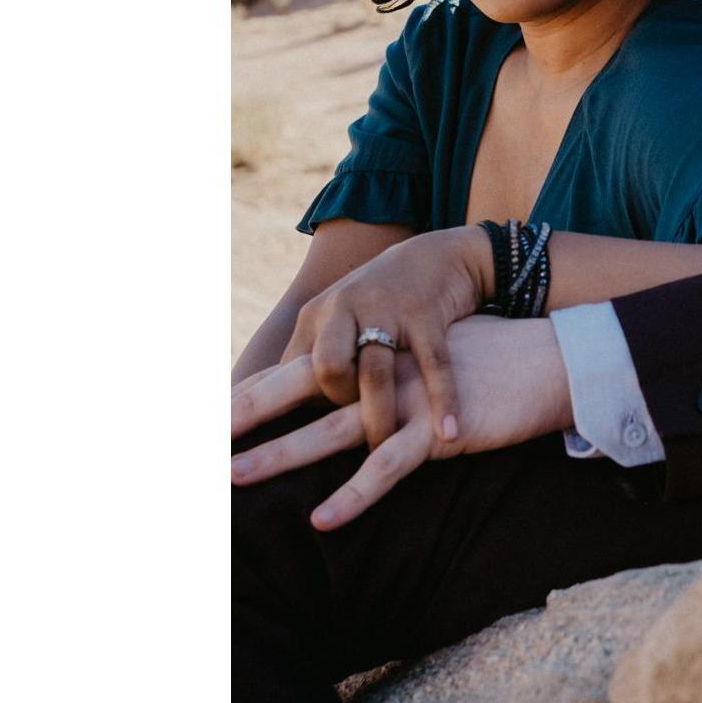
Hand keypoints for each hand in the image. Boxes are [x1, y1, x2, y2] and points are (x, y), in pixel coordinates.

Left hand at [232, 316, 572, 529]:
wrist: (549, 355)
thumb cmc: (490, 358)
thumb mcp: (429, 351)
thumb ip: (389, 365)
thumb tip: (358, 384)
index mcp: (376, 349)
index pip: (303, 369)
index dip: (255, 390)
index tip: (207, 412)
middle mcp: (382, 365)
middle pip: (299, 388)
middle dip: (245, 413)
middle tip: (195, 435)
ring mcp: (406, 395)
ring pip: (330, 428)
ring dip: (280, 455)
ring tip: (234, 477)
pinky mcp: (438, 426)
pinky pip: (388, 466)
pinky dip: (355, 494)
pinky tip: (322, 519)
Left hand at [279, 225, 491, 449]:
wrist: (437, 255)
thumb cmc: (380, 303)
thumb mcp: (335, 321)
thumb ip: (305, 361)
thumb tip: (252, 405)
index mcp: (318, 316)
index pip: (288, 372)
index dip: (287, 408)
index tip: (277, 435)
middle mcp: (347, 308)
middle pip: (325, 369)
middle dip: (336, 404)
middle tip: (342, 432)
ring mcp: (389, 309)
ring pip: (376, 374)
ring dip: (379, 418)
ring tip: (382, 448)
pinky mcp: (427, 313)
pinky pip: (433, 364)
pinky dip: (442, 400)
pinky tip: (449, 432)